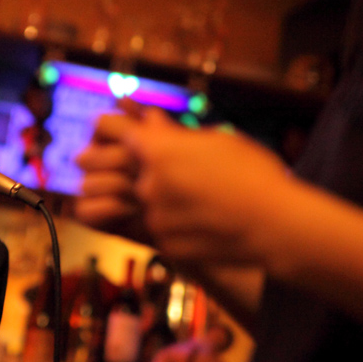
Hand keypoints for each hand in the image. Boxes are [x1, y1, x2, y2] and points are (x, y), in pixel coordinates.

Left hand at [78, 102, 296, 267]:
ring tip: (124, 191)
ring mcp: (152, 215)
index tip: (102, 130)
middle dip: (94, 161)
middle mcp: (146, 181)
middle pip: (95, 165)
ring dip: (119, 194)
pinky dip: (153, 220)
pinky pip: (145, 227)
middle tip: (86, 160)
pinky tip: (172, 216)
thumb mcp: (216, 140)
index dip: (104, 126)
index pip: (108, 128)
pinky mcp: (162, 243)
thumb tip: (147, 118)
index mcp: (157, 147)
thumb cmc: (253, 173)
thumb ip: (174, 132)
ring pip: (118, 201)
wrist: (277, 224)